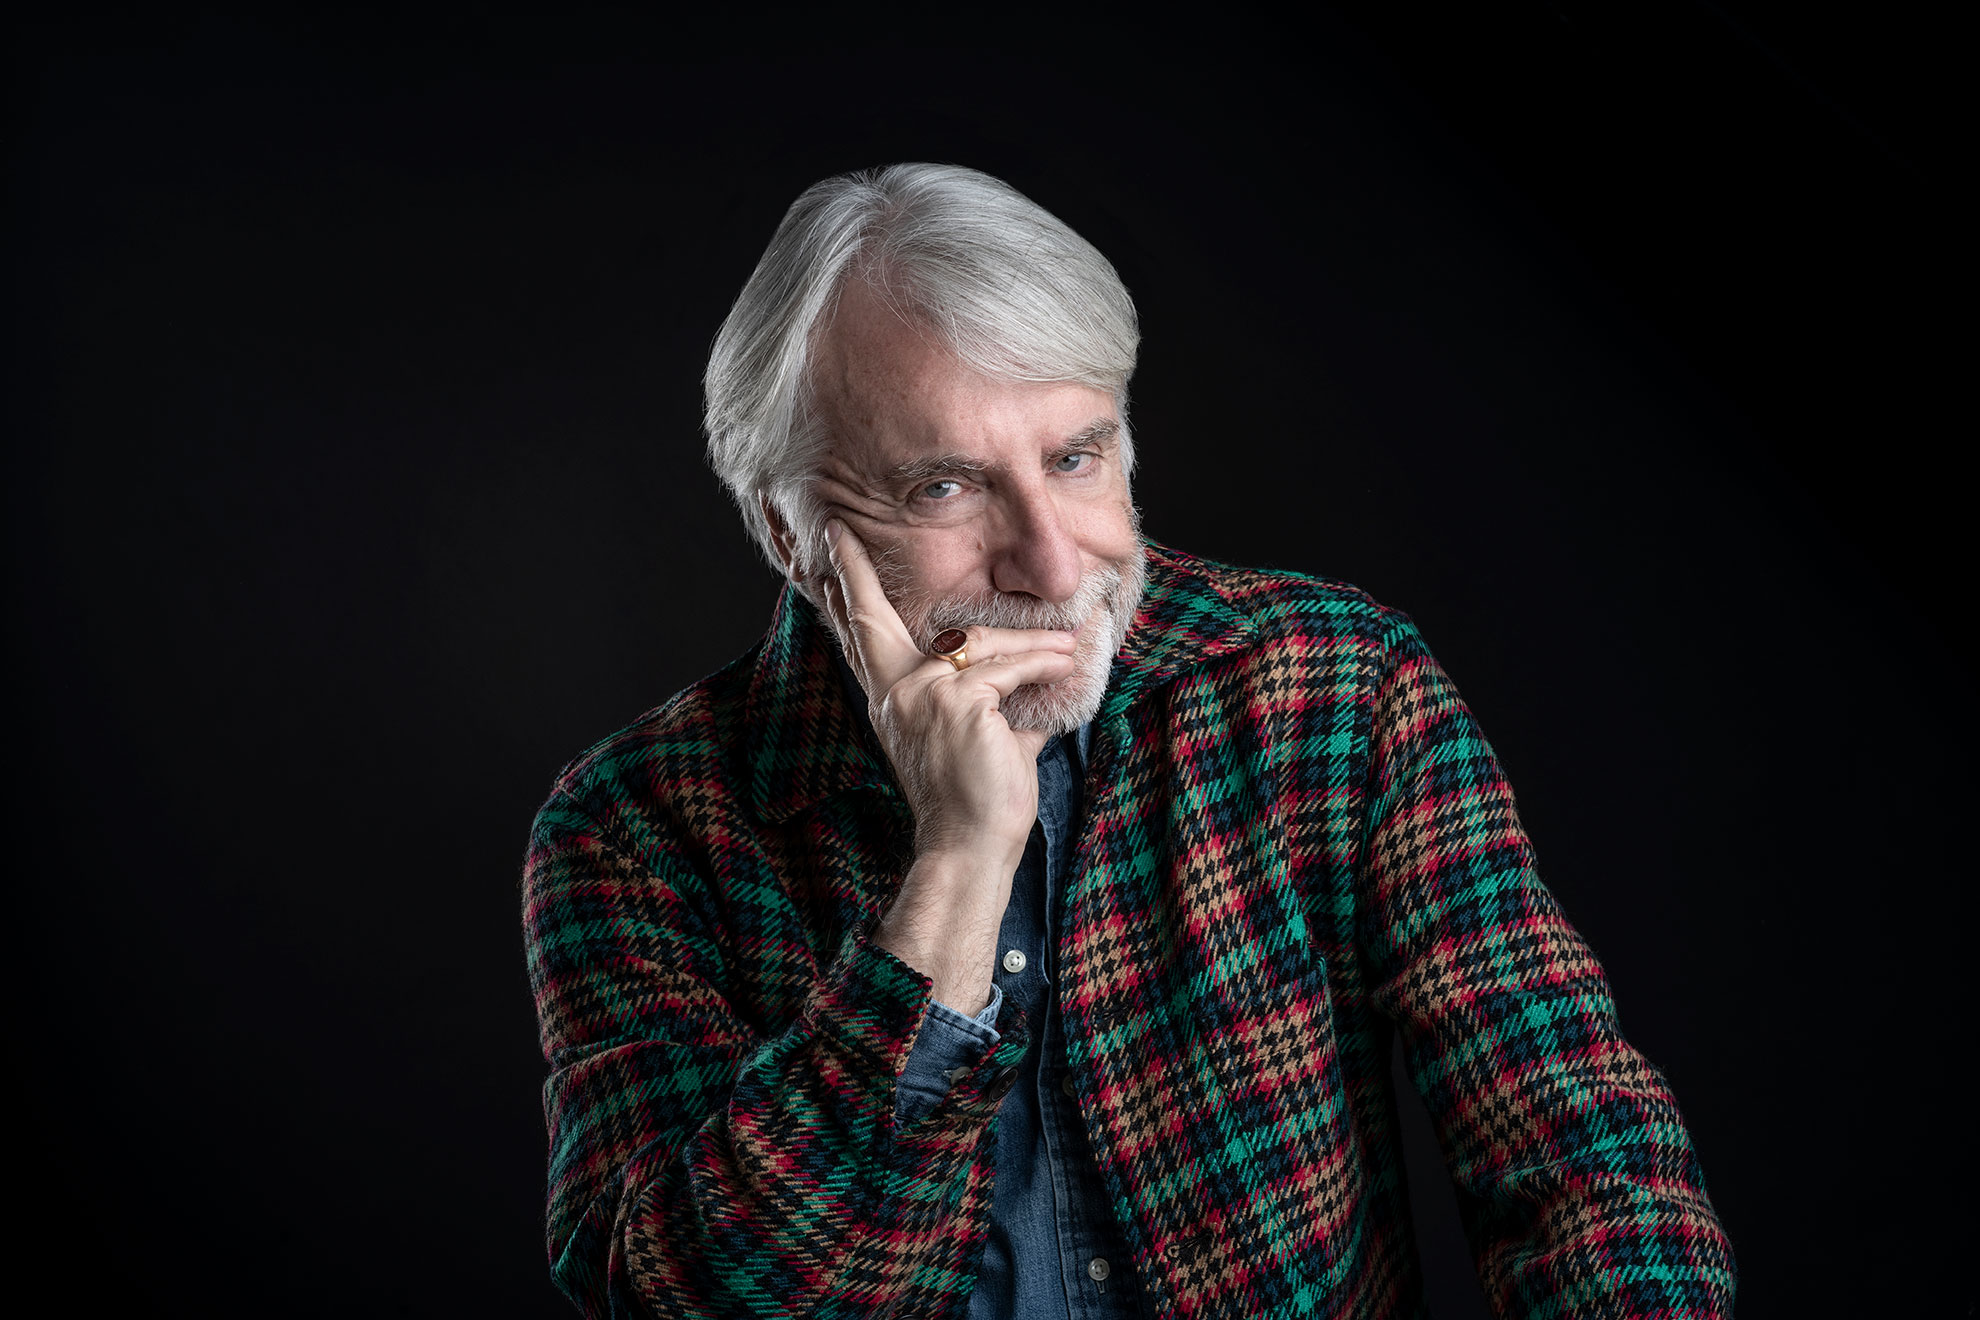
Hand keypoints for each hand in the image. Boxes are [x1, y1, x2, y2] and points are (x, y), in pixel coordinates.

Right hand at [818, 519, 1077, 1010]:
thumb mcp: (984, 734)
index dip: (849, 589)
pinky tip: (1067, 665)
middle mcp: (897, 691)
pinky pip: (1010, 667)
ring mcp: (922, 693)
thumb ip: (997, 697)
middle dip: (855, 571)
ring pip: (985, 644)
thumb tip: (1040, 668)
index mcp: (895, 699)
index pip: (864, 636)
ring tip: (1071, 647)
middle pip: (873, 618)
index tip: (834, 545)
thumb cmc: (979, 799)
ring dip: (1035, 645)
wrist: (972, 846)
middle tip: (839, 532)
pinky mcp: (958, 702)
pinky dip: (1044, 665)